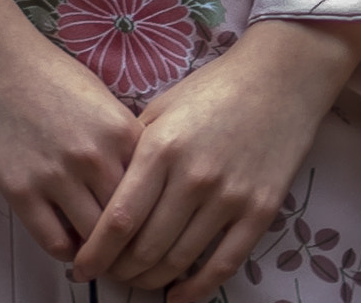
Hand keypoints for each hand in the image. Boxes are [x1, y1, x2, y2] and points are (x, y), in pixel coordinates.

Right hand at [0, 0, 139, 262]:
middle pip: (127, 220)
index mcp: (121, 130)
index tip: (149, 222)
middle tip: (126, 245)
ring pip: (94, 238)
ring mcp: (56, 176)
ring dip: (98, 249)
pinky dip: (66, 250)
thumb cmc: (48, 71)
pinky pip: (54, 242)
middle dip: (129, 237)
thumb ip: (122, 140)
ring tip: (98, 248)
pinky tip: (68, 242)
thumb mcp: (100, 97)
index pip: (153, 190)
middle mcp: (95, 156)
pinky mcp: (21, 191)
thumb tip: (138, 183)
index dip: (153, 211)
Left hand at [69, 16, 360, 302]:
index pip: (119, 218)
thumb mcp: (162, 108)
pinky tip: (178, 296)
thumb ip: (133, 150)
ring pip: (179, 260)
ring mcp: (229, 197)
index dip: (96, 252)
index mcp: (161, 147)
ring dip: (152, 280)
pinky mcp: (260, 212)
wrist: (278, 79)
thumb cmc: (212, 90)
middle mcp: (193, 177)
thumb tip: (102, 194)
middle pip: (146, 247)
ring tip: (138, 280)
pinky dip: (196, 289)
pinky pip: (224, 265)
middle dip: (121, 269)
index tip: (82, 267)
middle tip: (110, 273)